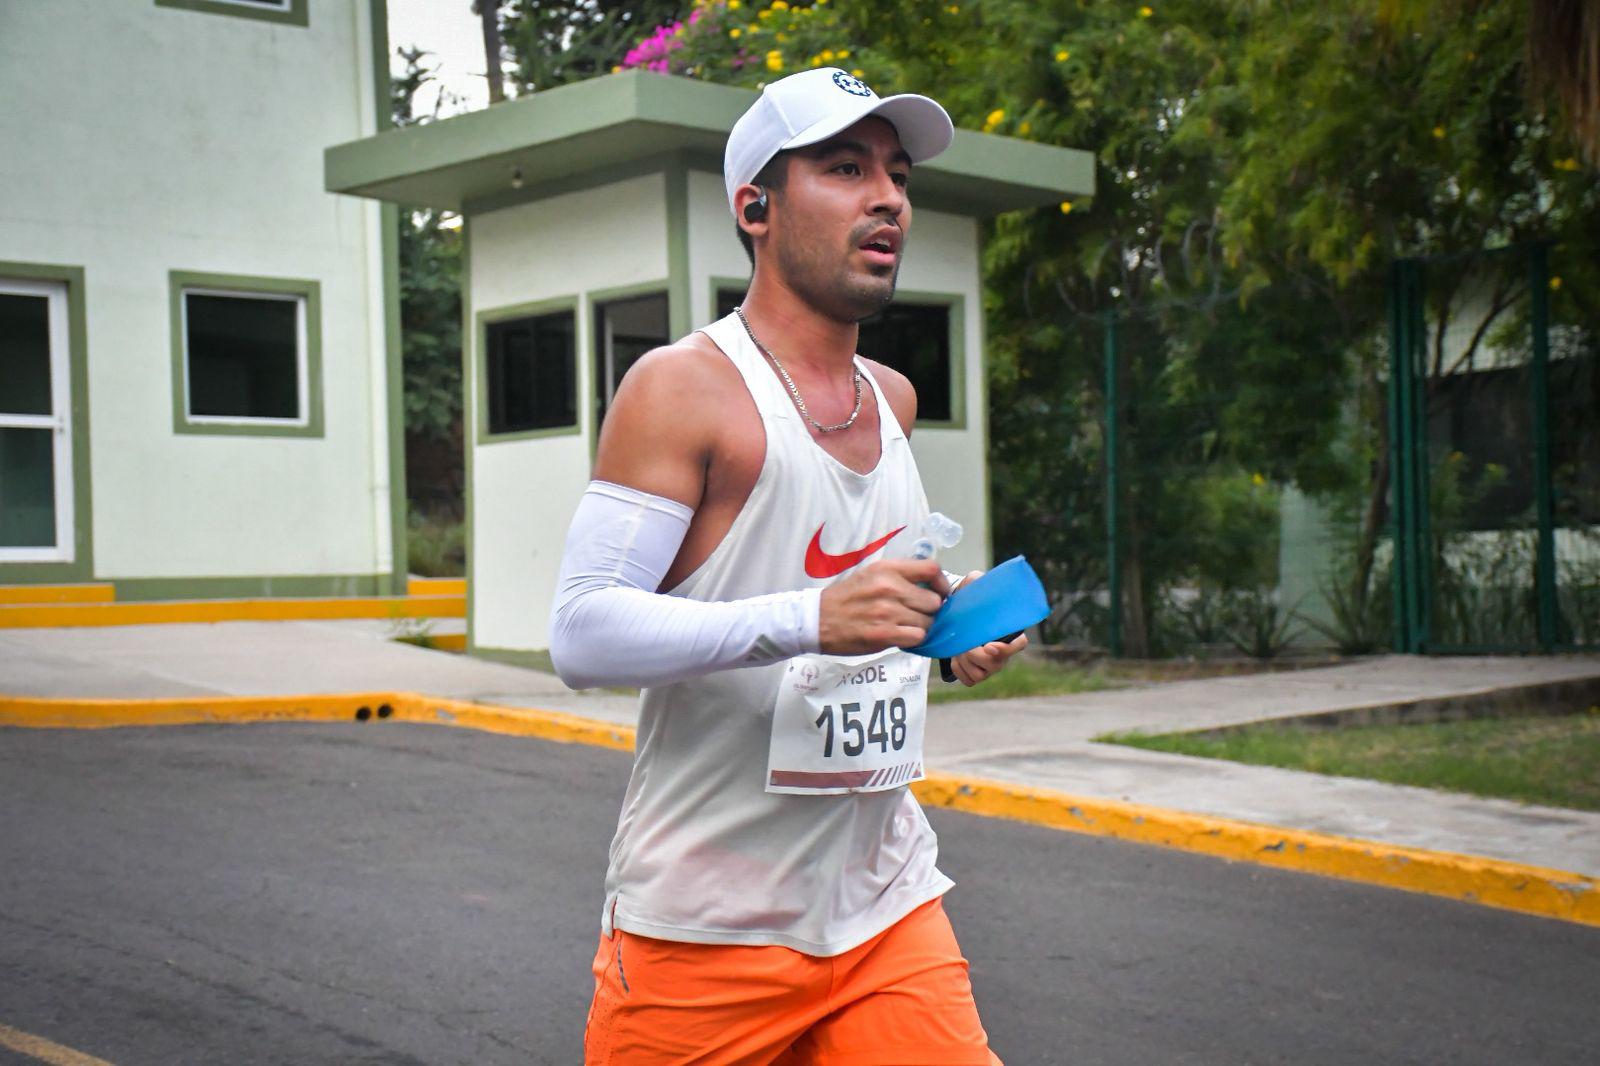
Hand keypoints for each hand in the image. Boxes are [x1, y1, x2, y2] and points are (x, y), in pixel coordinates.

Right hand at [818, 558, 949, 654]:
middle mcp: (890, 587)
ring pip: (928, 622)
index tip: (939, 593)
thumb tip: (930, 587)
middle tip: (916, 615)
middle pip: (934, 601)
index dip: (941, 584)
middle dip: (929, 611)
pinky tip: (900, 636)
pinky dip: (913, 639)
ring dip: (920, 627)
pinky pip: (918, 637)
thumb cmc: (846, 598)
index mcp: (887, 569)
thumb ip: (899, 576)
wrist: (817, 620)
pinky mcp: (885, 634)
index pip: (931, 569)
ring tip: (904, 626)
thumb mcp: (871, 575)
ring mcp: (888, 611)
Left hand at [946, 570, 1027, 685]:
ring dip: (964, 661)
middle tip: (964, 644)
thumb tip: (976, 577)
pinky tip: (956, 657)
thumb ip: (976, 582)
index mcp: (1008, 634)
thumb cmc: (969, 606)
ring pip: (980, 674)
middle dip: (974, 654)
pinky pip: (969, 680)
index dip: (1008, 648)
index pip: (1020, 644)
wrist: (954, 621)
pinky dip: (959, 669)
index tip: (990, 645)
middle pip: (995, 663)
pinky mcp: (977, 676)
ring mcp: (991, 667)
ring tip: (958, 647)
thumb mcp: (972, 590)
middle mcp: (1002, 653)